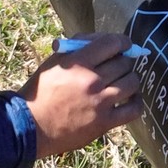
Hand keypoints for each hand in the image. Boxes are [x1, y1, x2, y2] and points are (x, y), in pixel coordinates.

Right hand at [19, 32, 144, 158]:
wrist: (31, 126)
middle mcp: (92, 80)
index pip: (112, 43)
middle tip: (118, 66)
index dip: (122, 41)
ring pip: (132, 82)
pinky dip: (136, 101)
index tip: (123, 45)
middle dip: (123, 61)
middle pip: (124, 63)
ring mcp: (101, 102)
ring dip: (130, 79)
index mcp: (78, 63)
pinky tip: (131, 98)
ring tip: (123, 81)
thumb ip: (75, 48)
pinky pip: (133, 109)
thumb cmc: (40, 92)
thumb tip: (100, 41)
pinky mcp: (105, 122)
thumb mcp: (52, 62)